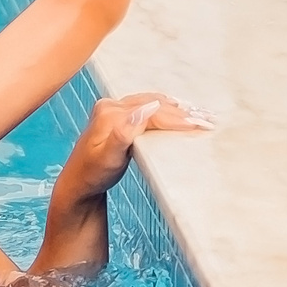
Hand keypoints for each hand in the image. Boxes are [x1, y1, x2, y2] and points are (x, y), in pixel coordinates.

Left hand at [58, 93, 212, 200]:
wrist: (77, 184)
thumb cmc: (92, 175)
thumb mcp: (107, 160)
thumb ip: (124, 134)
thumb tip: (145, 110)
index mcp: (110, 114)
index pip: (152, 113)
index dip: (178, 119)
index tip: (201, 125)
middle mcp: (111, 106)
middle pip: (155, 104)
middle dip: (184, 112)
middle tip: (209, 119)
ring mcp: (114, 108)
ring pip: (153, 102)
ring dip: (177, 107)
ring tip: (200, 113)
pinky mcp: (118, 114)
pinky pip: (147, 105)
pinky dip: (166, 107)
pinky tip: (178, 109)